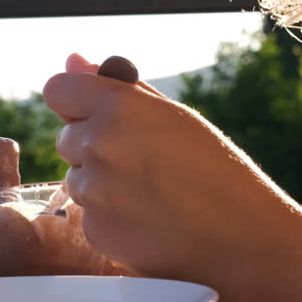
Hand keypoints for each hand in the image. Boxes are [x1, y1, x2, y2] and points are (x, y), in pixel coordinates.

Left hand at [45, 53, 301, 301]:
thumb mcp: (175, 118)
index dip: (72, 101)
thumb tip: (72, 59)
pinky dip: (108, 218)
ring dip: (100, 184)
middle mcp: (99, 143)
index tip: (87, 113)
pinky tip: (146, 221)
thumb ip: (117, 89)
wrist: (244, 242)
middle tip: (140, 164)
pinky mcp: (95, 230)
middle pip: (65, 138)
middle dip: (91, 147)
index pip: (57, 89)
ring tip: (151, 195)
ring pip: (75, 178)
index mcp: (119, 106)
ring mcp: (94, 190)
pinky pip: (87, 215)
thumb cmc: (216, 172)